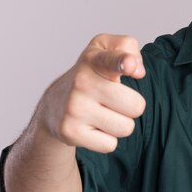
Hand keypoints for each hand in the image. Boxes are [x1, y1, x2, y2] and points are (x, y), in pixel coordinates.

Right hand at [40, 34, 146, 153]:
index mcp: (94, 60)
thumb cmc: (91, 75)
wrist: (54, 106)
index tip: (128, 64)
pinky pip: (110, 145)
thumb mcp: (106, 50)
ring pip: (125, 128)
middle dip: (131, 107)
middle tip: (114, 101)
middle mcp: (82, 82)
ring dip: (120, 124)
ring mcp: (74, 108)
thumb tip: (138, 70)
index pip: (111, 59)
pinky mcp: (70, 132)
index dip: (122, 61)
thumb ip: (128, 47)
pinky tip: (93, 127)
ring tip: (103, 113)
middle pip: (136, 106)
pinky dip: (106, 140)